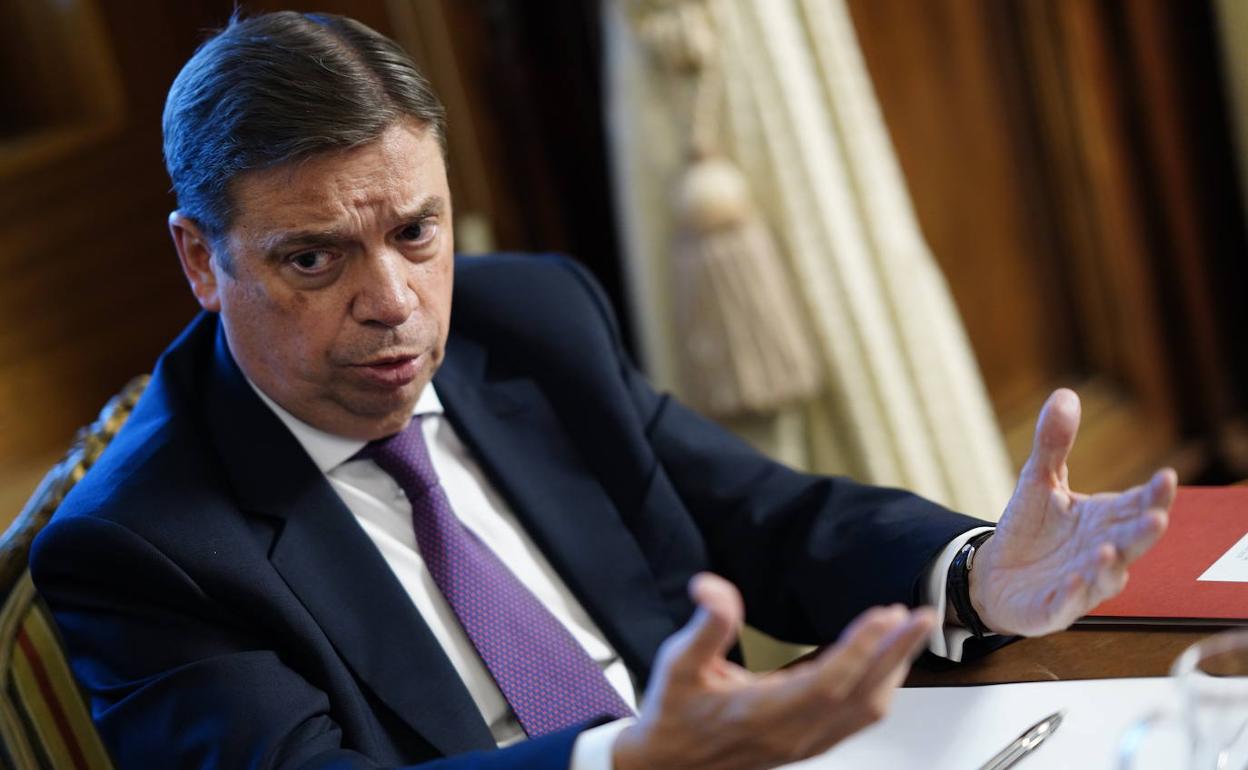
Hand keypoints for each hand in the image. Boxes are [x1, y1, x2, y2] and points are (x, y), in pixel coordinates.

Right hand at [612, 573, 935, 769]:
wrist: (668, 763)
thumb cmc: (675, 713)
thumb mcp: (679, 663)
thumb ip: (705, 626)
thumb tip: (712, 589)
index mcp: (763, 713)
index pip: (827, 681)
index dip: (861, 648)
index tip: (885, 614)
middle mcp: (792, 732)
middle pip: (861, 695)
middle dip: (896, 652)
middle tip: (920, 616)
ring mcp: (805, 742)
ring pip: (866, 709)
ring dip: (893, 669)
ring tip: (910, 632)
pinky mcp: (810, 742)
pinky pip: (858, 717)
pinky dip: (881, 687)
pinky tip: (885, 662)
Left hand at [971, 388, 1176, 636]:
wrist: (995, 574)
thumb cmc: (1030, 528)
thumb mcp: (1038, 480)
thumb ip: (1053, 443)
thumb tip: (1065, 394)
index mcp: (1105, 521)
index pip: (1138, 505)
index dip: (1154, 495)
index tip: (1166, 477)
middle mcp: (1103, 552)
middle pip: (1131, 543)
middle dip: (1144, 532)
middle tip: (1157, 517)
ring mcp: (1083, 583)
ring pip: (1107, 578)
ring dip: (1111, 566)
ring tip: (1108, 550)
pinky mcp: (1055, 608)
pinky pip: (1068, 604)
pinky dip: (1074, 595)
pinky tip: (1074, 580)